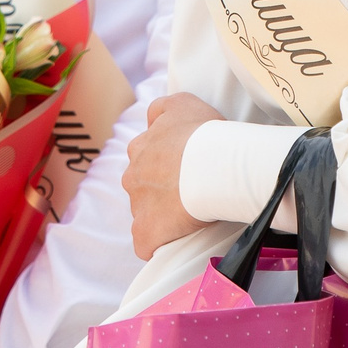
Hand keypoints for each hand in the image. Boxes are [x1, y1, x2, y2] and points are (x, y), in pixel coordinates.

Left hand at [123, 92, 225, 255]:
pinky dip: (158, 243)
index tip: (184, 169)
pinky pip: (146, 244)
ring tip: (190, 214)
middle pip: (143, 188)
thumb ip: (161, 109)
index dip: (165, 166)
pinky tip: (178, 238)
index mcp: (139, 148)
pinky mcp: (145, 233)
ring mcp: (137, 206)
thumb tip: (151, 119)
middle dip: (160, 191)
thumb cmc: (204, 134)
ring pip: (145, 215)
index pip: (145, 160)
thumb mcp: (182, 103)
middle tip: (190, 190)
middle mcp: (132, 176)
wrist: (215, 166)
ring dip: (162, 216)